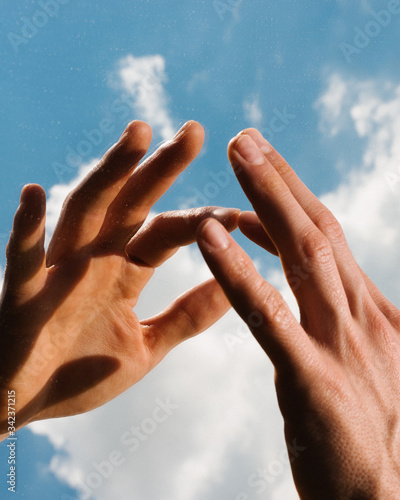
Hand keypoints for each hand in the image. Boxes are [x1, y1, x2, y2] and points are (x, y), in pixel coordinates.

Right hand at [0, 120, 238, 439]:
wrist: (25, 406)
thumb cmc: (80, 373)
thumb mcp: (145, 346)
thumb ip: (185, 318)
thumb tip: (234, 288)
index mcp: (123, 271)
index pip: (167, 233)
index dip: (201, 222)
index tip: (240, 213)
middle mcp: (93, 260)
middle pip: (132, 204)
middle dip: (161, 167)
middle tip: (196, 131)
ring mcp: (56, 272)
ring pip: (85, 212)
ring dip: (109, 174)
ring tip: (140, 134)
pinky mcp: (20, 296)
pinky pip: (21, 259)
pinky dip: (26, 228)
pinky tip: (35, 193)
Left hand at [197, 129, 399, 498]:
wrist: (387, 496)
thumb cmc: (376, 431)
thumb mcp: (369, 359)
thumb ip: (346, 315)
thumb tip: (332, 280)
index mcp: (368, 309)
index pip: (328, 238)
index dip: (296, 197)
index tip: (265, 166)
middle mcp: (359, 314)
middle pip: (315, 230)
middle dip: (280, 180)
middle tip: (244, 138)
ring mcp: (339, 344)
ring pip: (300, 255)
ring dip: (265, 200)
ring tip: (235, 155)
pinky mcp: (313, 380)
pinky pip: (267, 316)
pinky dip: (238, 272)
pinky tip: (209, 235)